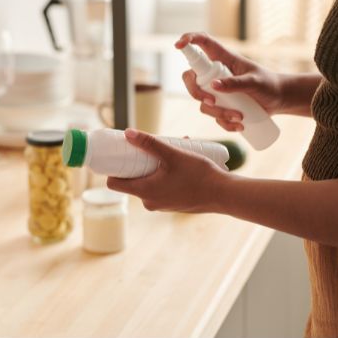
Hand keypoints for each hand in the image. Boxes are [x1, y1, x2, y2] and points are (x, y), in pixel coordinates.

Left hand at [107, 129, 229, 212]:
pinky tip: (180, 161)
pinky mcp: (173, 204)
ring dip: (154, 167)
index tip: (119, 154)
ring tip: (171, 150)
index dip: (113, 167)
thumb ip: (149, 144)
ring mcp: (162, 205)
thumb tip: (128, 133)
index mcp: (145, 192)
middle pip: (132, 180)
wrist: (223, 194)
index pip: (114, 183)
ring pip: (149, 182)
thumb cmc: (198, 175)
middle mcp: (150, 202)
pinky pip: (161, 187)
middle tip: (147, 148)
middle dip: (138, 163)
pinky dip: (165, 175)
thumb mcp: (172, 155)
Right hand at [176, 32, 284, 131]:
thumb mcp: (255, 82)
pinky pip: (213, 116)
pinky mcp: (221, 105)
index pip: (202, 43)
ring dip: (217, 113)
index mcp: (224, 58)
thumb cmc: (269, 85)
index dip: (188, 40)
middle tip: (212, 102)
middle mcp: (216, 73)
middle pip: (191, 78)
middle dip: (196, 93)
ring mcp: (216, 90)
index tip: (178, 45)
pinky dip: (224, 123)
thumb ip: (237, 83)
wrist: (280, 100)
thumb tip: (214, 86)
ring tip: (239, 118)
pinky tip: (239, 126)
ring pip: (202, 102)